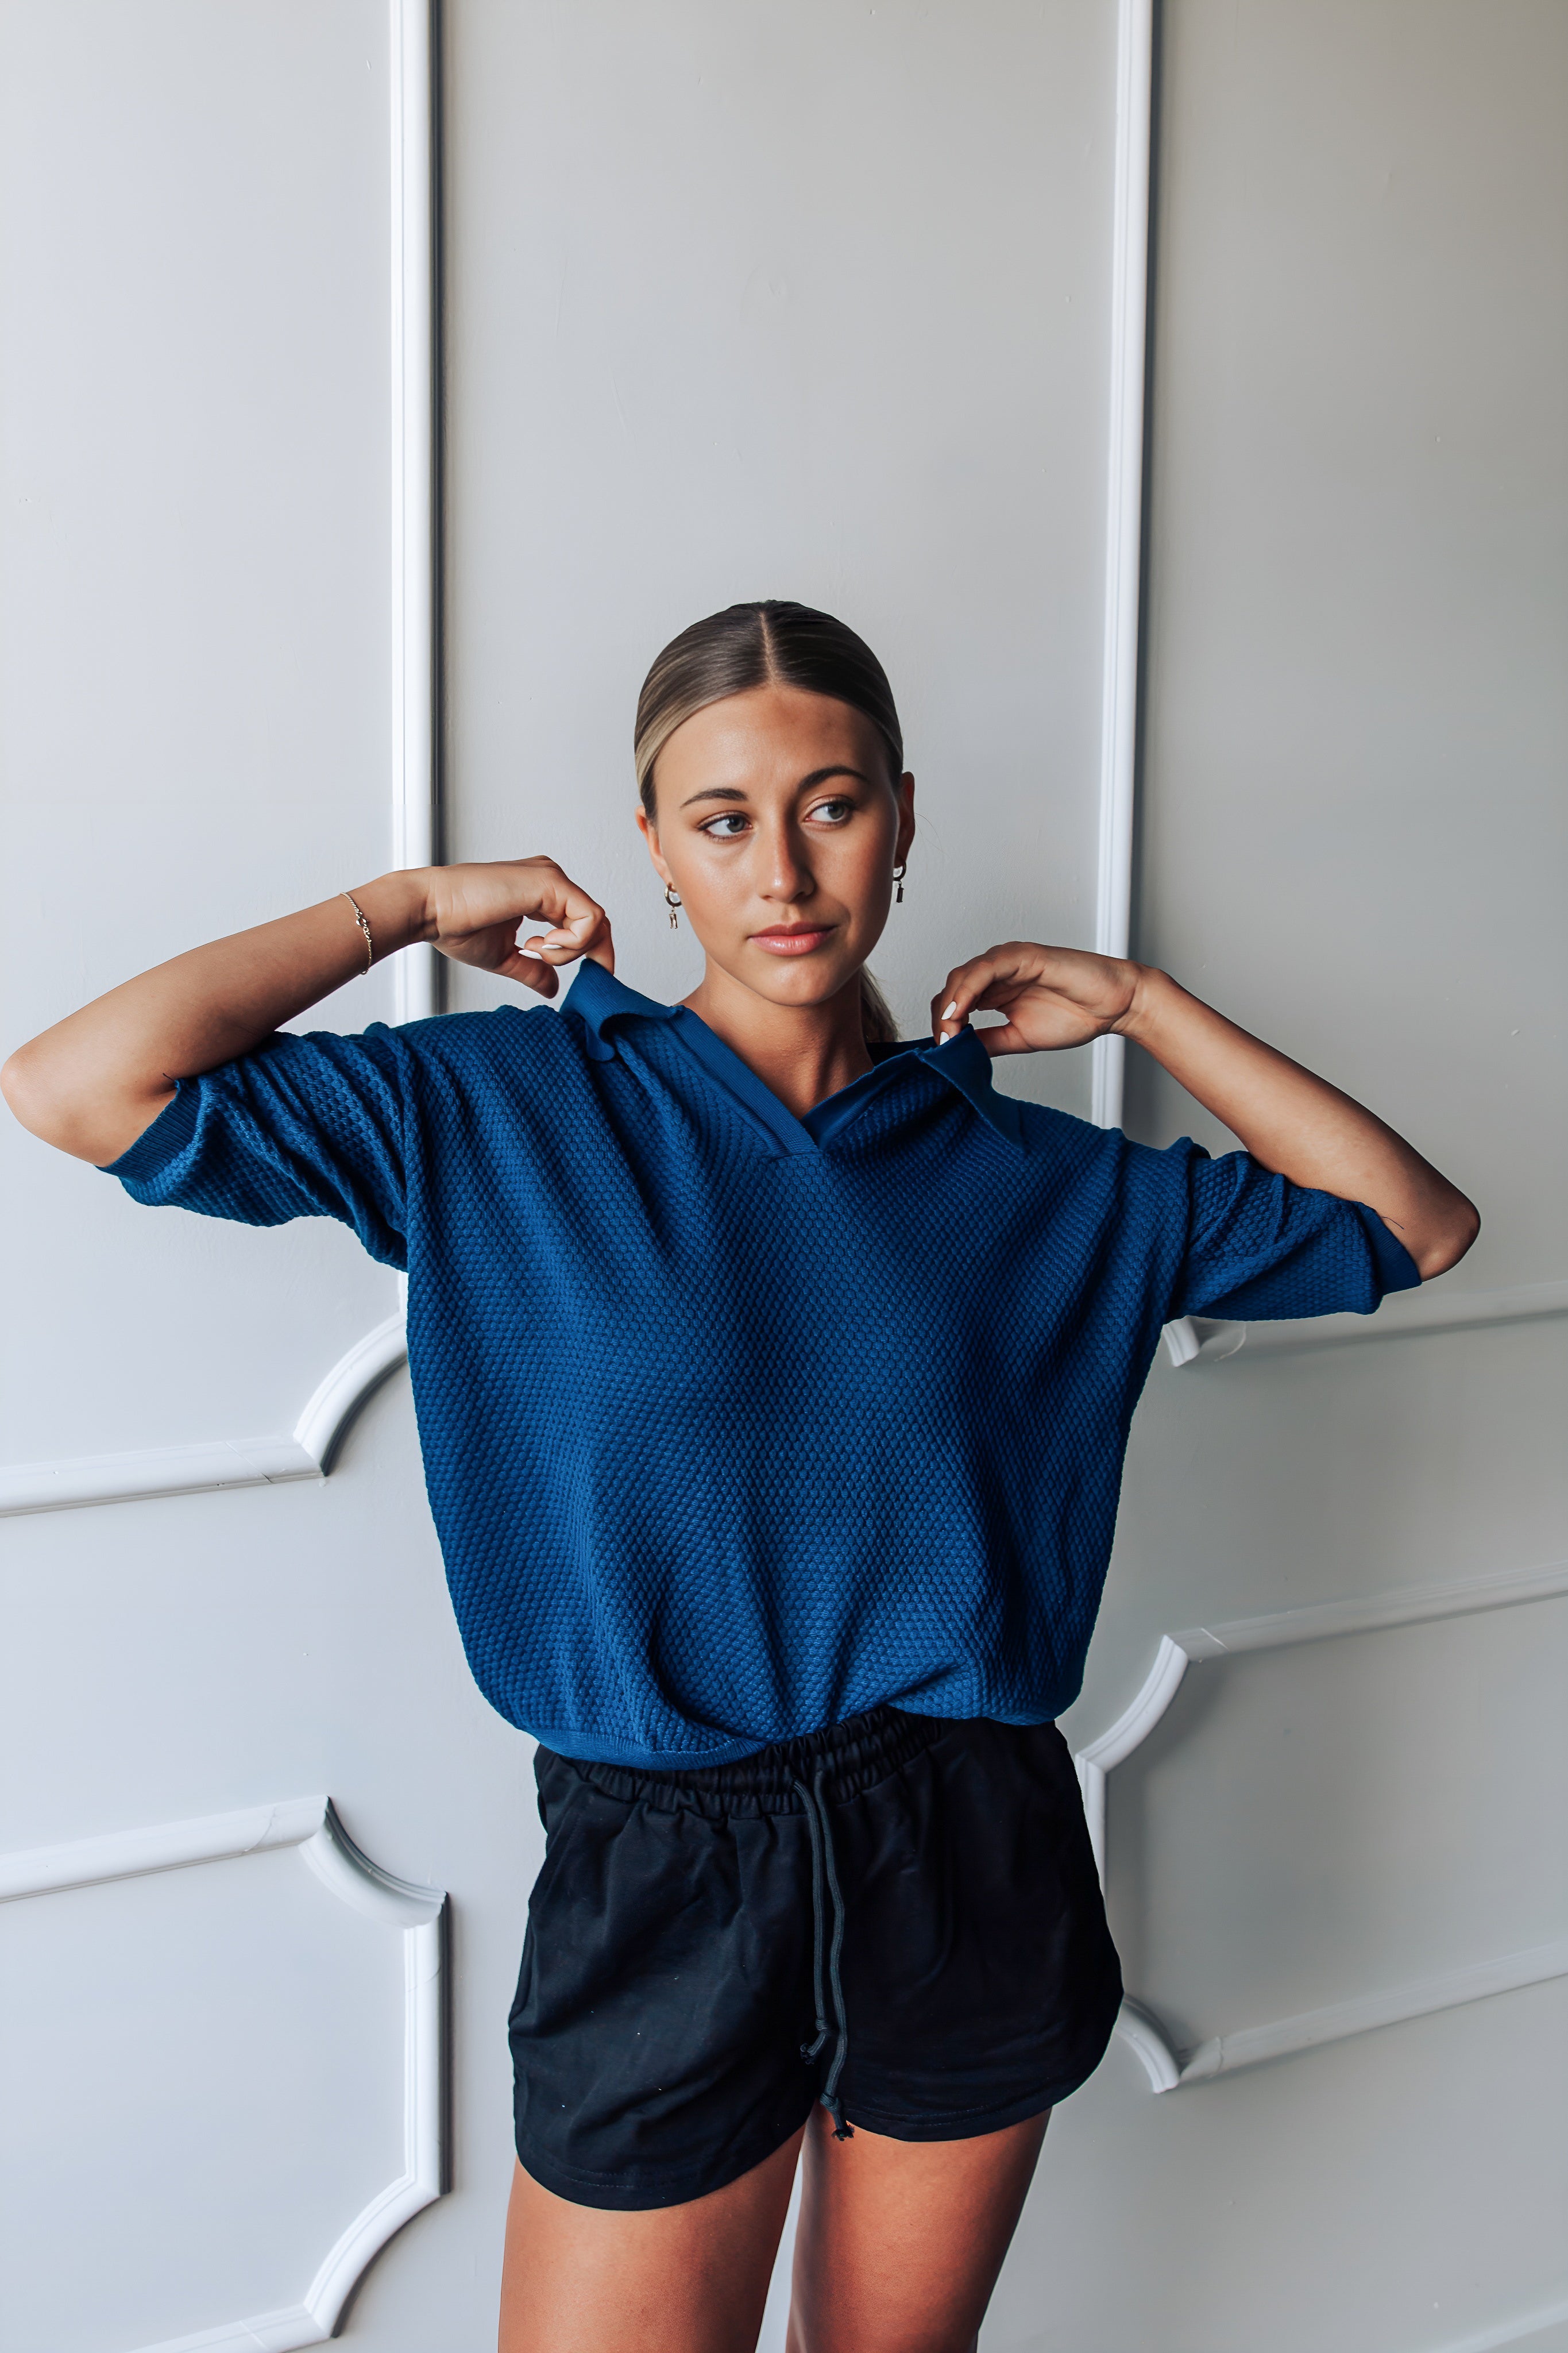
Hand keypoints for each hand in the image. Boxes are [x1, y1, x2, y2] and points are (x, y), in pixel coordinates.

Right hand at [424, 858, 613, 997]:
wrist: (432, 911)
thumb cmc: (456, 926)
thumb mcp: (505, 957)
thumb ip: (533, 969)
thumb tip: (553, 988)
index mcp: (540, 893)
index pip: (584, 919)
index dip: (592, 950)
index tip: (582, 974)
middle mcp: (549, 881)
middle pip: (597, 919)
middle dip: (594, 953)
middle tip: (577, 972)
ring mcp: (551, 878)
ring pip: (594, 921)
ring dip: (570, 950)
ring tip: (535, 952)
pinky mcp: (549, 882)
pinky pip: (588, 918)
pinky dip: (571, 942)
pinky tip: (540, 945)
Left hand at [930, 942, 1145, 1054]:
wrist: (1113, 1007)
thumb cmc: (1075, 1016)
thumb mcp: (1018, 1037)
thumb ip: (987, 1042)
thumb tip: (955, 1053)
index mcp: (994, 990)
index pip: (954, 1002)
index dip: (943, 1026)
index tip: (943, 1053)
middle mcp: (996, 972)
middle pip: (952, 989)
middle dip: (942, 1018)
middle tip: (943, 1046)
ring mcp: (1008, 960)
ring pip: (963, 976)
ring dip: (951, 1005)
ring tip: (948, 1031)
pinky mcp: (1023, 955)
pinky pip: (986, 969)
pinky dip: (969, 989)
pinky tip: (961, 1011)